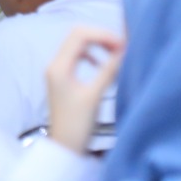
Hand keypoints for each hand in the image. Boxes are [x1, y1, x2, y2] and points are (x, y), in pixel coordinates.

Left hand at [44, 26, 124, 154]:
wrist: (65, 145)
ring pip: (77, 45)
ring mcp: (57, 71)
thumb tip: (125, 50)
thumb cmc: (78, 124)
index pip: (79, 35)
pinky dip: (92, 55)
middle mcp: (55, 64)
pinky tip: (102, 66)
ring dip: (97, 45)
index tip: (124, 45)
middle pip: (77, 36)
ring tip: (116, 55)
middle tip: (122, 48)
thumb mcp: (95, 95)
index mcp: (59, 66)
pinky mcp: (63, 78)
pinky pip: (77, 57)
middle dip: (101, 38)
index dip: (103, 35)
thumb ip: (109, 70)